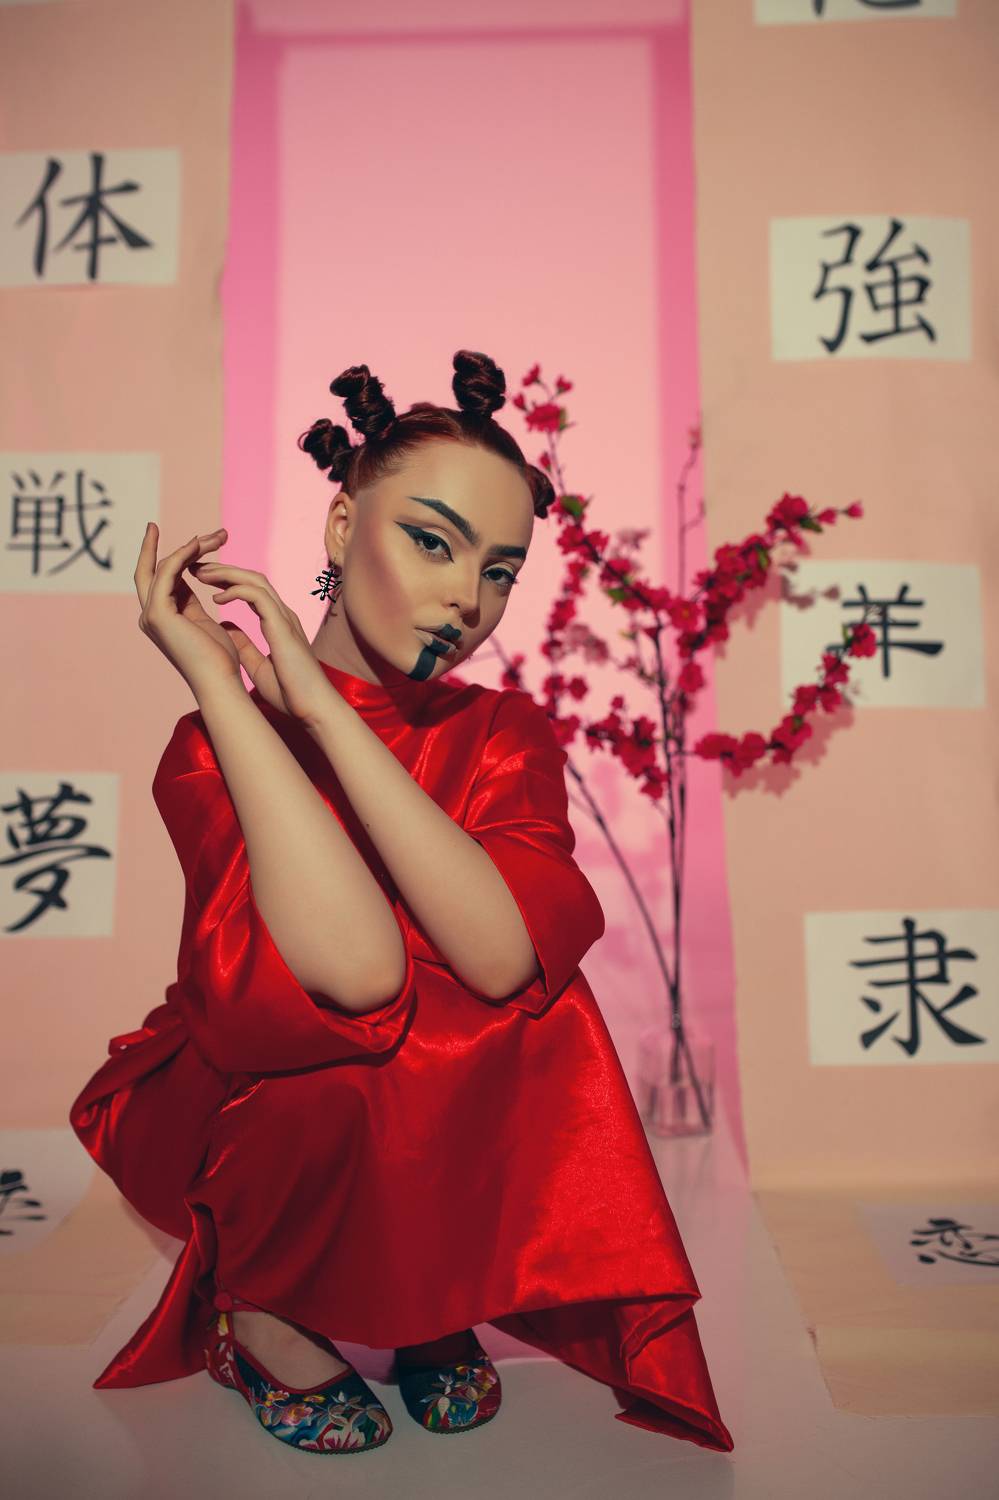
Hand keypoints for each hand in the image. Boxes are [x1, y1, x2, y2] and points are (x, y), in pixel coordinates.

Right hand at [135, 524, 242, 694]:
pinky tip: (199, 545)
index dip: (174, 556)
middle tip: (206, 531)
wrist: (220, 682)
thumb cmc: (221, 660)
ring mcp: (151, 615)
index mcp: (163, 618)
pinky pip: (167, 573)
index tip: (191, 537)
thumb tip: (198, 584)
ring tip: (218, 536)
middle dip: (173, 546)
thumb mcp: (207, 623)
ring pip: (164, 567)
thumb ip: (195, 603)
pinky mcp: (158, 614)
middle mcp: (150, 616)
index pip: (164, 579)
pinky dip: (182, 556)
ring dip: (191, 547)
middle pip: (154, 569)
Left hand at [186, 555, 332, 724]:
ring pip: (255, 581)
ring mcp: (285, 618)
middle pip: (251, 578)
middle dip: (222, 570)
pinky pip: (258, 596)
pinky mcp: (284, 627)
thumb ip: (245, 646)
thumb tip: (226, 630)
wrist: (313, 708)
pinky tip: (216, 598)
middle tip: (195, 567)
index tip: (202, 581)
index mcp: (278, 623)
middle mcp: (283, 615)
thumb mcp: (258, 667)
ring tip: (201, 573)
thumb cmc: (291, 693)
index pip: (251, 591)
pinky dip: (236, 591)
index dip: (226, 582)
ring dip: (226, 574)